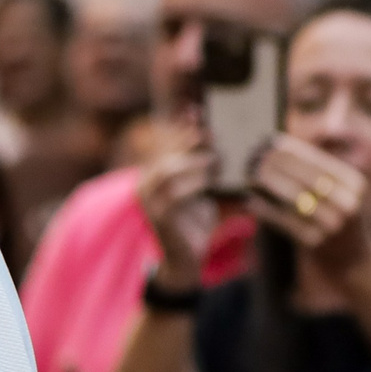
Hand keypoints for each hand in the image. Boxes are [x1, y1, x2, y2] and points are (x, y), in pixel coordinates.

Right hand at [134, 131, 217, 288]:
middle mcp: (146, 184)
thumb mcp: (204, 190)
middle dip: (191, 143)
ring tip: (216, 163)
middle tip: (215, 136)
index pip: (167, 145)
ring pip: (169, 171)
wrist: (185, 260)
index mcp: (154, 174)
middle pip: (169, 155)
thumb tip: (224, 143)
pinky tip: (211, 181)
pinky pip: (175, 194)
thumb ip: (208, 169)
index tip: (197, 111)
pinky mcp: (159, 216)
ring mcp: (149, 201)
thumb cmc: (197, 221)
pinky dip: (195, 184)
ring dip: (195, 164)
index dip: (181, 128)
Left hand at [250, 134, 370, 282]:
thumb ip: (315, 168)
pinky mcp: (316, 242)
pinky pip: (285, 222)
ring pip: (294, 198)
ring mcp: (333, 224)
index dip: (293, 150)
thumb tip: (277, 143)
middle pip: (305, 178)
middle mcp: (348, 203)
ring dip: (268, 184)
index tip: (269, 140)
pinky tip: (251, 201)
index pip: (319, 161)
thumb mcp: (337, 190)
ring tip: (249, 175)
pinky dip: (266, 210)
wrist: (350, 257)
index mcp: (354, 184)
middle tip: (253, 156)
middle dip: (277, 164)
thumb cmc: (335, 215)